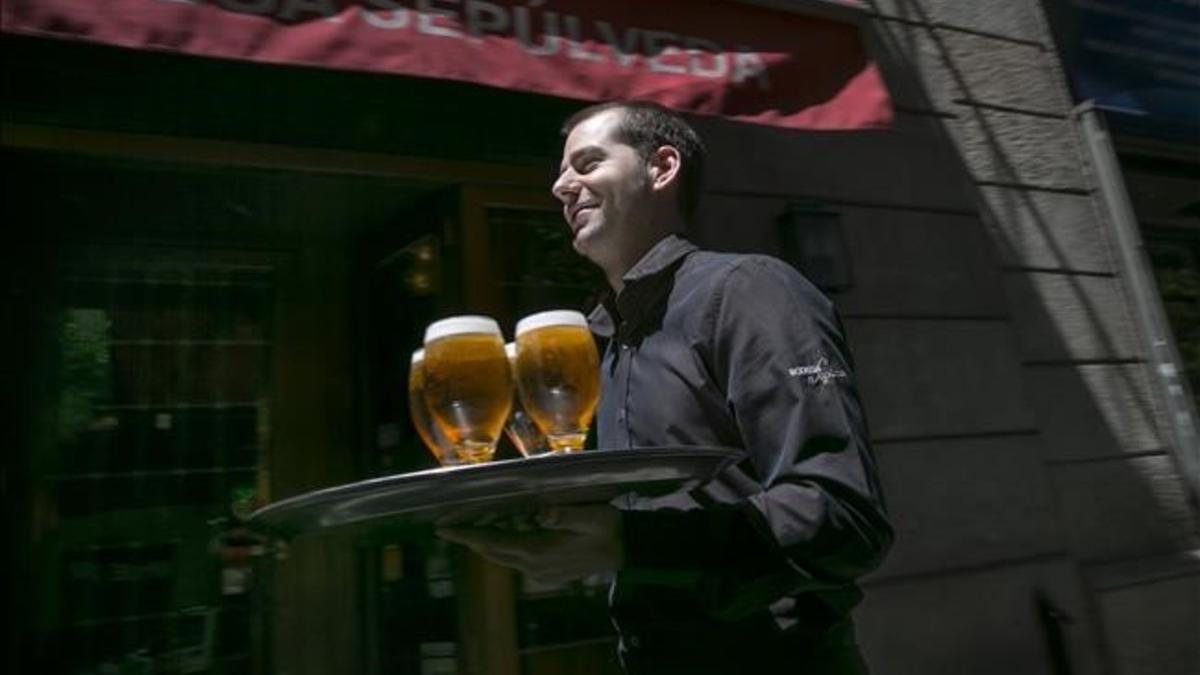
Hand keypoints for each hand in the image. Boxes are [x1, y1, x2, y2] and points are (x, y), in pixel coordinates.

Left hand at [437, 504, 623, 584]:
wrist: (626, 551)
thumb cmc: (609, 529)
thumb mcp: (591, 517)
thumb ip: (566, 515)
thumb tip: (542, 513)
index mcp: (538, 551)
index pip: (493, 542)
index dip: (466, 535)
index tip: (442, 529)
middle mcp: (533, 565)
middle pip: (491, 552)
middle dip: (468, 540)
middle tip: (446, 527)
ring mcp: (540, 571)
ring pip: (501, 558)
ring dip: (483, 545)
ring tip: (466, 531)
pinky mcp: (547, 571)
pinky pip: (514, 560)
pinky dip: (499, 548)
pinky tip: (498, 537)